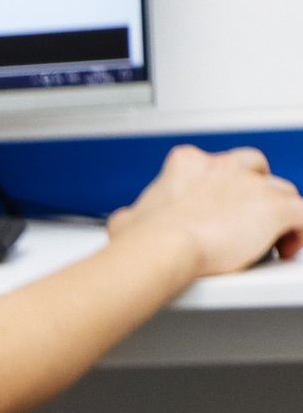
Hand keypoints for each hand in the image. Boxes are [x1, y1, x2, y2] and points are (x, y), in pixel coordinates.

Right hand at [107, 144, 302, 277]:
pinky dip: (299, 230)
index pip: (216, 165)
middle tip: (246, 219)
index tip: (215, 208)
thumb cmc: (143, 238)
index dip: (221, 187)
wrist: (162, 248)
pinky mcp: (276, 210)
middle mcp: (224, 168)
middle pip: (255, 171)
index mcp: (188, 164)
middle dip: (255, 192)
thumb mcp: (127, 219)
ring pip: (281, 192)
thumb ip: (137, 213)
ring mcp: (253, 187)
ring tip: (269, 241)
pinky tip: (289, 245)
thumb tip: (129, 221)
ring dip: (276, 214)